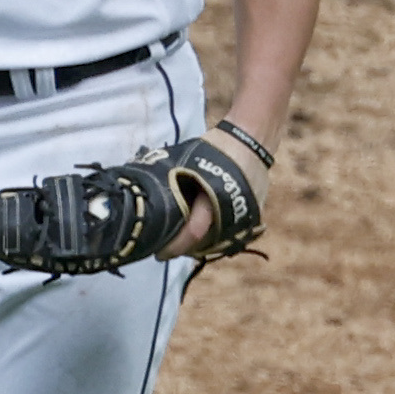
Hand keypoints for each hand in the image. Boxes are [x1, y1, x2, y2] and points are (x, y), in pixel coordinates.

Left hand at [157, 123, 268, 260]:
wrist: (250, 140)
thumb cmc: (213, 148)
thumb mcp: (186, 161)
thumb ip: (170, 182)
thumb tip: (143, 196)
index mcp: (215, 195)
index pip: (194, 232)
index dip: (174, 246)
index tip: (159, 253)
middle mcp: (234, 211)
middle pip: (205, 243)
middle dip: (184, 249)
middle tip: (165, 249)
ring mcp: (246, 215)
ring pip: (217, 242)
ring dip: (197, 246)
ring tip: (178, 243)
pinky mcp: (251, 217)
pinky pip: (229, 235)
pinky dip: (212, 238)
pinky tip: (197, 237)